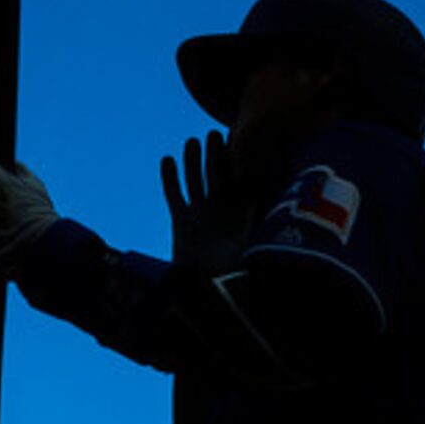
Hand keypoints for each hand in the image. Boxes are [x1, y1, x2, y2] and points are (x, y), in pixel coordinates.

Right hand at [161, 131, 251, 279]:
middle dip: (214, 156)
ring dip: (192, 162)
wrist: (205, 289)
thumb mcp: (246, 247)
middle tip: (213, 134)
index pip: (236, 183)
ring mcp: (199, 213)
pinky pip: (174, 194)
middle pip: (215, 177)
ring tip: (191, 142)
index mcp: (237, 213)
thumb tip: (257, 205)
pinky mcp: (180, 220)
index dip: (236, 165)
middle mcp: (219, 210)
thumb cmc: (231, 272)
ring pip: (194, 181)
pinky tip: (168, 160)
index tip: (237, 144)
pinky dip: (170, 178)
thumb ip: (250, 225)